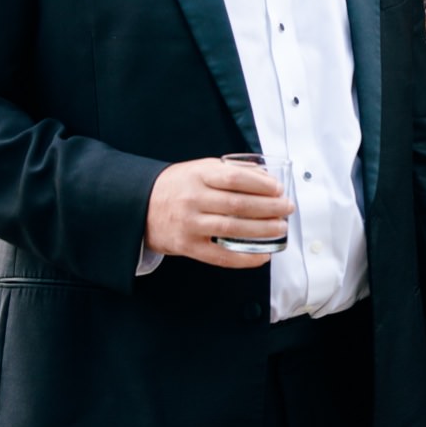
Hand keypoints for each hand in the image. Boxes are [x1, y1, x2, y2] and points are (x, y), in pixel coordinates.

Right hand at [143, 157, 294, 267]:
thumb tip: (266, 177)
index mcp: (198, 176)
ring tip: (281, 228)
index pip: (235, 178)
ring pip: (233, 229)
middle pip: (238, 204)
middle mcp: (193, 199)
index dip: (261, 184)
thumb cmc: (177, 186)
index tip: (278, 189)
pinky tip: (263, 254)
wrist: (138, 206)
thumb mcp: (199, 169)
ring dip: (263, 230)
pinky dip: (245, 257)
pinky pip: (221, 256)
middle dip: (269, 208)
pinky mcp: (187, 247)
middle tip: (287, 208)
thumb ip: (231, 170)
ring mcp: (189, 224)